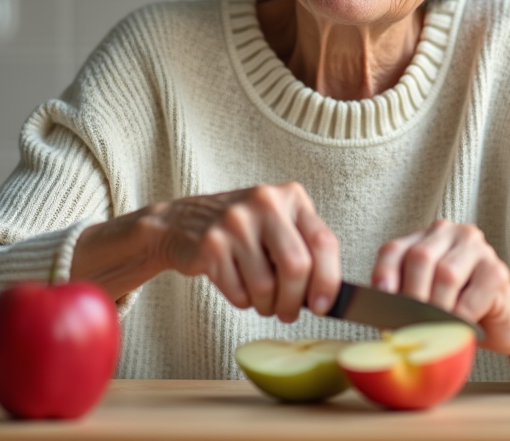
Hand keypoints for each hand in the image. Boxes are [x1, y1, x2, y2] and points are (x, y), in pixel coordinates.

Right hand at [72, 182, 339, 322]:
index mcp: (291, 197)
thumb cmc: (242, 233)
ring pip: (266, 286)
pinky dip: (241, 301)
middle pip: (297, 267)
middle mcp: (265, 202)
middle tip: (287, 312)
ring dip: (265, 305)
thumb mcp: (278, 227)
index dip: (328, 280)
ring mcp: (236, 221)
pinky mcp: (211, 243)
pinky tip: (235, 285)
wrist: (180, 223)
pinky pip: (238, 292)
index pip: (324, 241)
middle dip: (294, 301)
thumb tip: (328, 298)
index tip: (324, 306)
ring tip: (259, 297)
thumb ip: (305, 250)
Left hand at [371, 220, 509, 376]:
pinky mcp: (498, 271)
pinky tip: (457, 328)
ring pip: (446, 273)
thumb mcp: (422, 300)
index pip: (394, 249)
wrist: (501, 321)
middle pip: (420, 257)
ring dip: (435, 308)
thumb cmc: (455, 309)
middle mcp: (452, 234)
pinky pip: (472, 295)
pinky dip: (459, 317)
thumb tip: (378, 319)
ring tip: (431, 329)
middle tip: (406, 324)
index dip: (383, 275)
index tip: (378, 301)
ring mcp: (478, 248)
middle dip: (410, 295)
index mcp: (426, 237)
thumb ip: (402, 300)